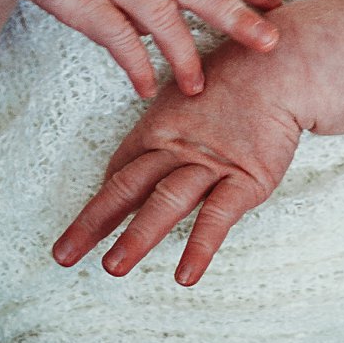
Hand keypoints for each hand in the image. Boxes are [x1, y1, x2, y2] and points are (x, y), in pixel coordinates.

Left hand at [52, 40, 304, 286]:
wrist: (280, 67)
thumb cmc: (233, 83)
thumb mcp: (185, 99)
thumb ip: (165, 130)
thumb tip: (143, 157)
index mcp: (158, 130)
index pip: (121, 172)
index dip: (100, 203)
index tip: (82, 231)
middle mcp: (176, 148)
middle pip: (127, 188)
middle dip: (93, 223)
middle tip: (64, 255)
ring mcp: (210, 165)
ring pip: (165, 203)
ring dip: (137, 237)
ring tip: (113, 268)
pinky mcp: (246, 180)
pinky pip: (217, 217)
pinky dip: (200, 247)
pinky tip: (185, 275)